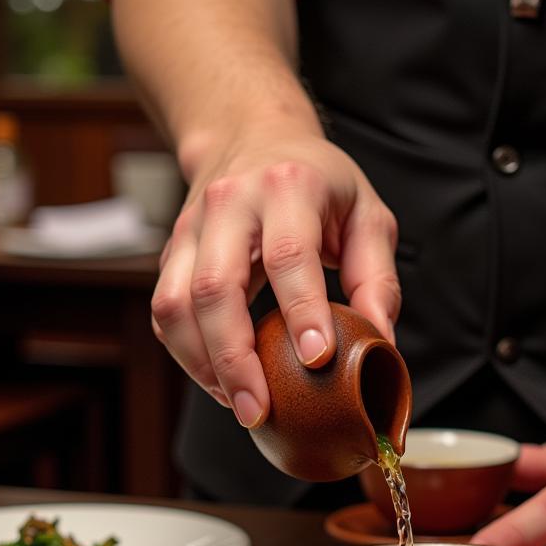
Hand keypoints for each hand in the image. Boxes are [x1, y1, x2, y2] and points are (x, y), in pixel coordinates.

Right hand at [150, 128, 400, 427]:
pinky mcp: (172, 253)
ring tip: (241, 404)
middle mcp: (229, 203)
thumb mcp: (367, 213)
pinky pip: (164, 313)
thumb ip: (378, 278)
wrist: (251, 135)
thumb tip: (381, 343)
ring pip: (175, 304)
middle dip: (235, 358)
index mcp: (288, 187)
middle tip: (260, 410)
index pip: (289, 254)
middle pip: (214, 287)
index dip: (301, 311)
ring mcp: (191, 228)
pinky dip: (187, 355)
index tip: (317, 360)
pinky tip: (220, 381)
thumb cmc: (318, 181)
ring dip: (204, 364)